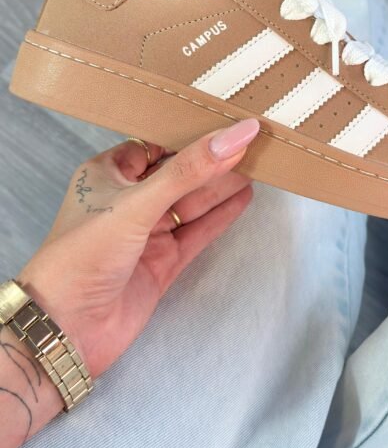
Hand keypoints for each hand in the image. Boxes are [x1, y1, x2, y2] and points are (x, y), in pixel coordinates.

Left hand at [18, 119, 259, 379]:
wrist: (66, 330)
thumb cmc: (84, 254)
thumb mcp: (137, 202)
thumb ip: (189, 170)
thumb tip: (237, 134)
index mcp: (108, 174)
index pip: (157, 144)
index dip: (191, 132)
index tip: (227, 117)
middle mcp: (128, 200)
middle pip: (179, 173)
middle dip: (213, 159)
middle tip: (255, 139)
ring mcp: (147, 233)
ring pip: (192, 203)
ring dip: (222, 185)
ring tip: (260, 162)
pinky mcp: (162, 263)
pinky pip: (197, 233)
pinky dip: (221, 216)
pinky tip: (244, 197)